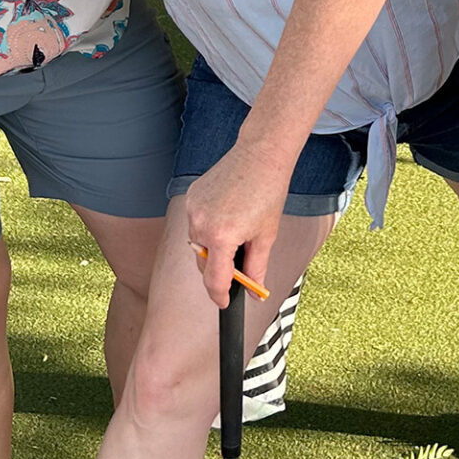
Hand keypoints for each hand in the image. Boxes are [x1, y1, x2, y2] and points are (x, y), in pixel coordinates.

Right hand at [182, 146, 287, 305]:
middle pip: (203, 263)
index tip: (224, 302)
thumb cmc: (267, 192)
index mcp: (222, 236)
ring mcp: (193, 210)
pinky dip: (208, 227)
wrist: (260, 155)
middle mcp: (202, 224)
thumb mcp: (266, 236)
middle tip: (238, 266)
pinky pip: (196, 223)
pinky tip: (226, 215)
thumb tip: (254, 290)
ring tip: (236, 232)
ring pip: (198, 244)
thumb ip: (257, 268)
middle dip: (218, 270)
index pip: (214, 280)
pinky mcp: (191, 197)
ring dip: (213, 247)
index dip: (220, 296)